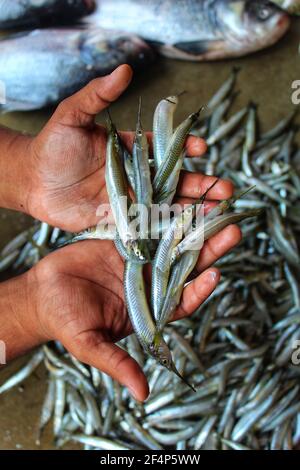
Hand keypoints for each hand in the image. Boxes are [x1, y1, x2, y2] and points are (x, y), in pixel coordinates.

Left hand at [27, 64, 208, 231]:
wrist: (32, 182)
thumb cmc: (51, 146)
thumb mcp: (72, 116)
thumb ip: (97, 95)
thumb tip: (126, 70)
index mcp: (130, 149)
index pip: (164, 148)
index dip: (184, 148)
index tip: (201, 148)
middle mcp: (135, 175)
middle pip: (174, 180)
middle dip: (200, 183)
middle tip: (225, 188)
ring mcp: (129, 199)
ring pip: (166, 204)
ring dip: (192, 208)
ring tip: (216, 212)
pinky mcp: (120, 220)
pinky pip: (146, 226)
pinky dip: (167, 229)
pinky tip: (188, 233)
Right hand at [29, 220, 240, 401]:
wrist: (42, 294)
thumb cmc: (66, 322)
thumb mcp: (90, 345)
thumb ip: (117, 364)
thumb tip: (143, 394)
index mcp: (148, 310)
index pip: (182, 301)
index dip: (199, 290)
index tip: (215, 275)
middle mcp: (149, 284)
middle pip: (186, 267)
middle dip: (208, 250)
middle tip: (231, 231)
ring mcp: (139, 260)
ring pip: (172, 242)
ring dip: (193, 228)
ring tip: (214, 210)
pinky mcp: (125, 241)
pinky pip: (148, 226)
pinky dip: (164, 215)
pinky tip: (180, 201)